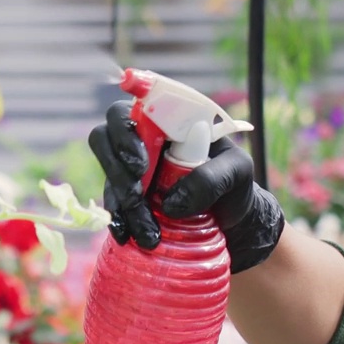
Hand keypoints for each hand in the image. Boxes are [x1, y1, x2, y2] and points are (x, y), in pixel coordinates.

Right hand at [88, 101, 286, 272]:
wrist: (231, 223)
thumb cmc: (235, 186)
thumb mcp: (238, 173)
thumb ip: (212, 178)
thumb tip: (172, 201)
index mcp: (171, 120)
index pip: (135, 107)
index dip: (125, 130)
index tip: (141, 163)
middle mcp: (145, 139)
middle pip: (105, 137)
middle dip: (116, 168)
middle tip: (137, 196)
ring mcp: (132, 169)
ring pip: (108, 175)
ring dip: (121, 203)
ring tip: (148, 233)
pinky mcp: (127, 197)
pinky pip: (111, 204)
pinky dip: (117, 220)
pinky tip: (126, 236)